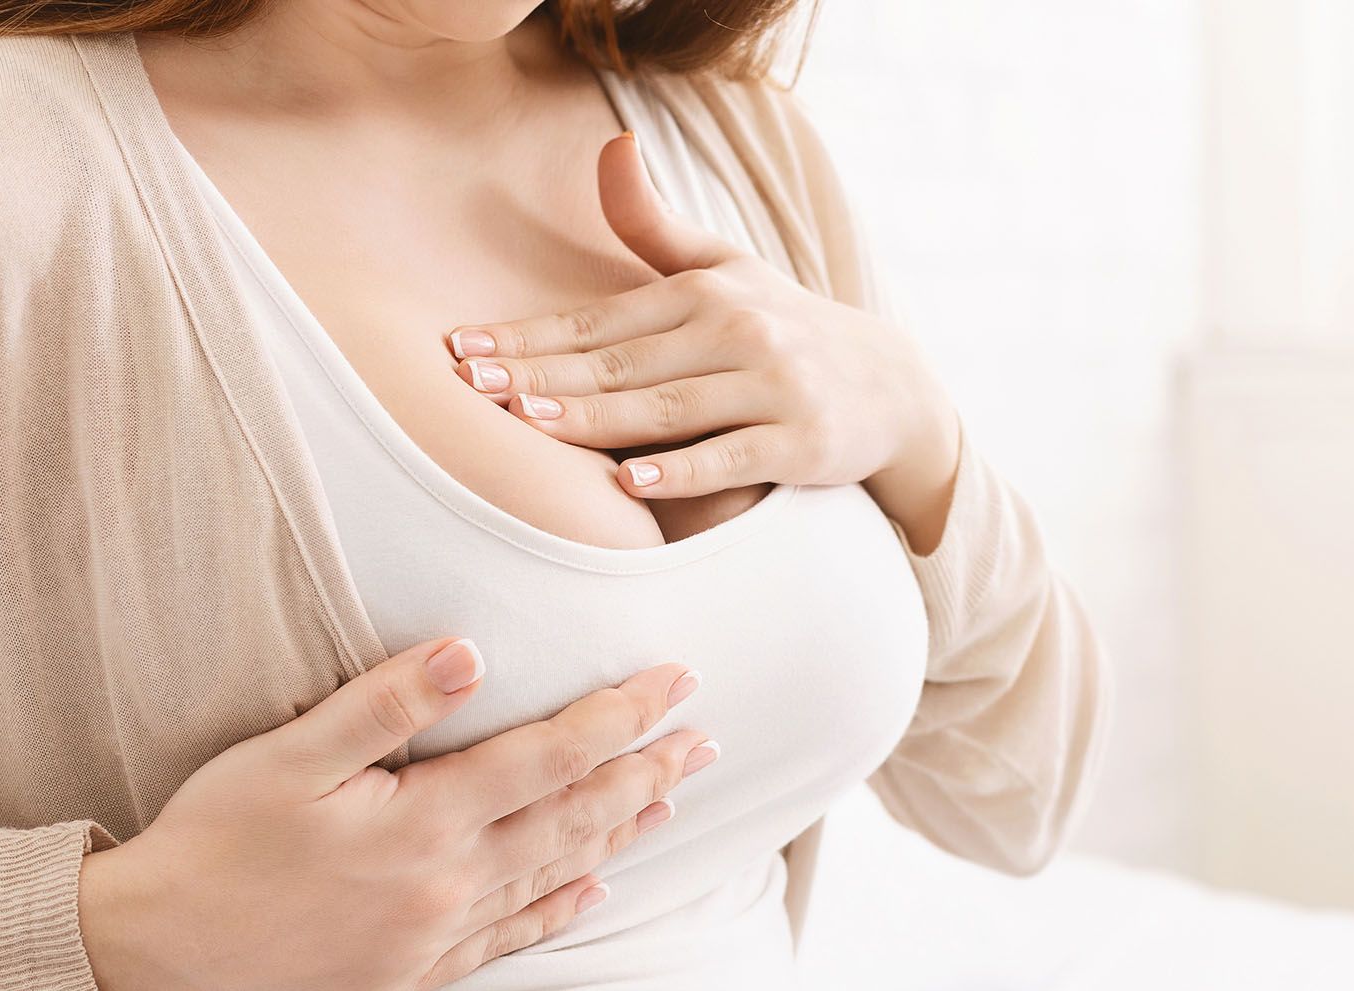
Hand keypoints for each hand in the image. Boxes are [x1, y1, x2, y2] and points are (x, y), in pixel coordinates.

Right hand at [77, 638, 715, 990]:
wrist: (162, 948)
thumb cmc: (219, 834)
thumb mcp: (291, 753)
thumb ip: (387, 703)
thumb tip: (473, 651)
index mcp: (426, 821)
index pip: (553, 756)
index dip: (623, 715)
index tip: (677, 679)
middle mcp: (449, 884)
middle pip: (574, 816)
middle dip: (646, 769)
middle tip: (707, 735)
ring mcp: (437, 936)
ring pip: (556, 874)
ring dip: (621, 831)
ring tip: (674, 795)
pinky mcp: (416, 974)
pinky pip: (512, 937)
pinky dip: (561, 908)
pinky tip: (596, 888)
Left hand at [441, 133, 961, 522]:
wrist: (892, 387)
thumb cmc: (787, 331)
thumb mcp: (728, 269)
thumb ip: (655, 224)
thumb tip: (610, 145)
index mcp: (704, 293)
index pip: (597, 322)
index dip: (528, 338)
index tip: (460, 349)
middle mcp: (737, 332)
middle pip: (621, 364)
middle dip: (541, 376)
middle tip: (471, 386)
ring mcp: (771, 388)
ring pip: (667, 408)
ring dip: (596, 418)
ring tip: (529, 422)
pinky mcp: (801, 442)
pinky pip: (731, 456)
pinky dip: (681, 470)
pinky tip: (630, 482)